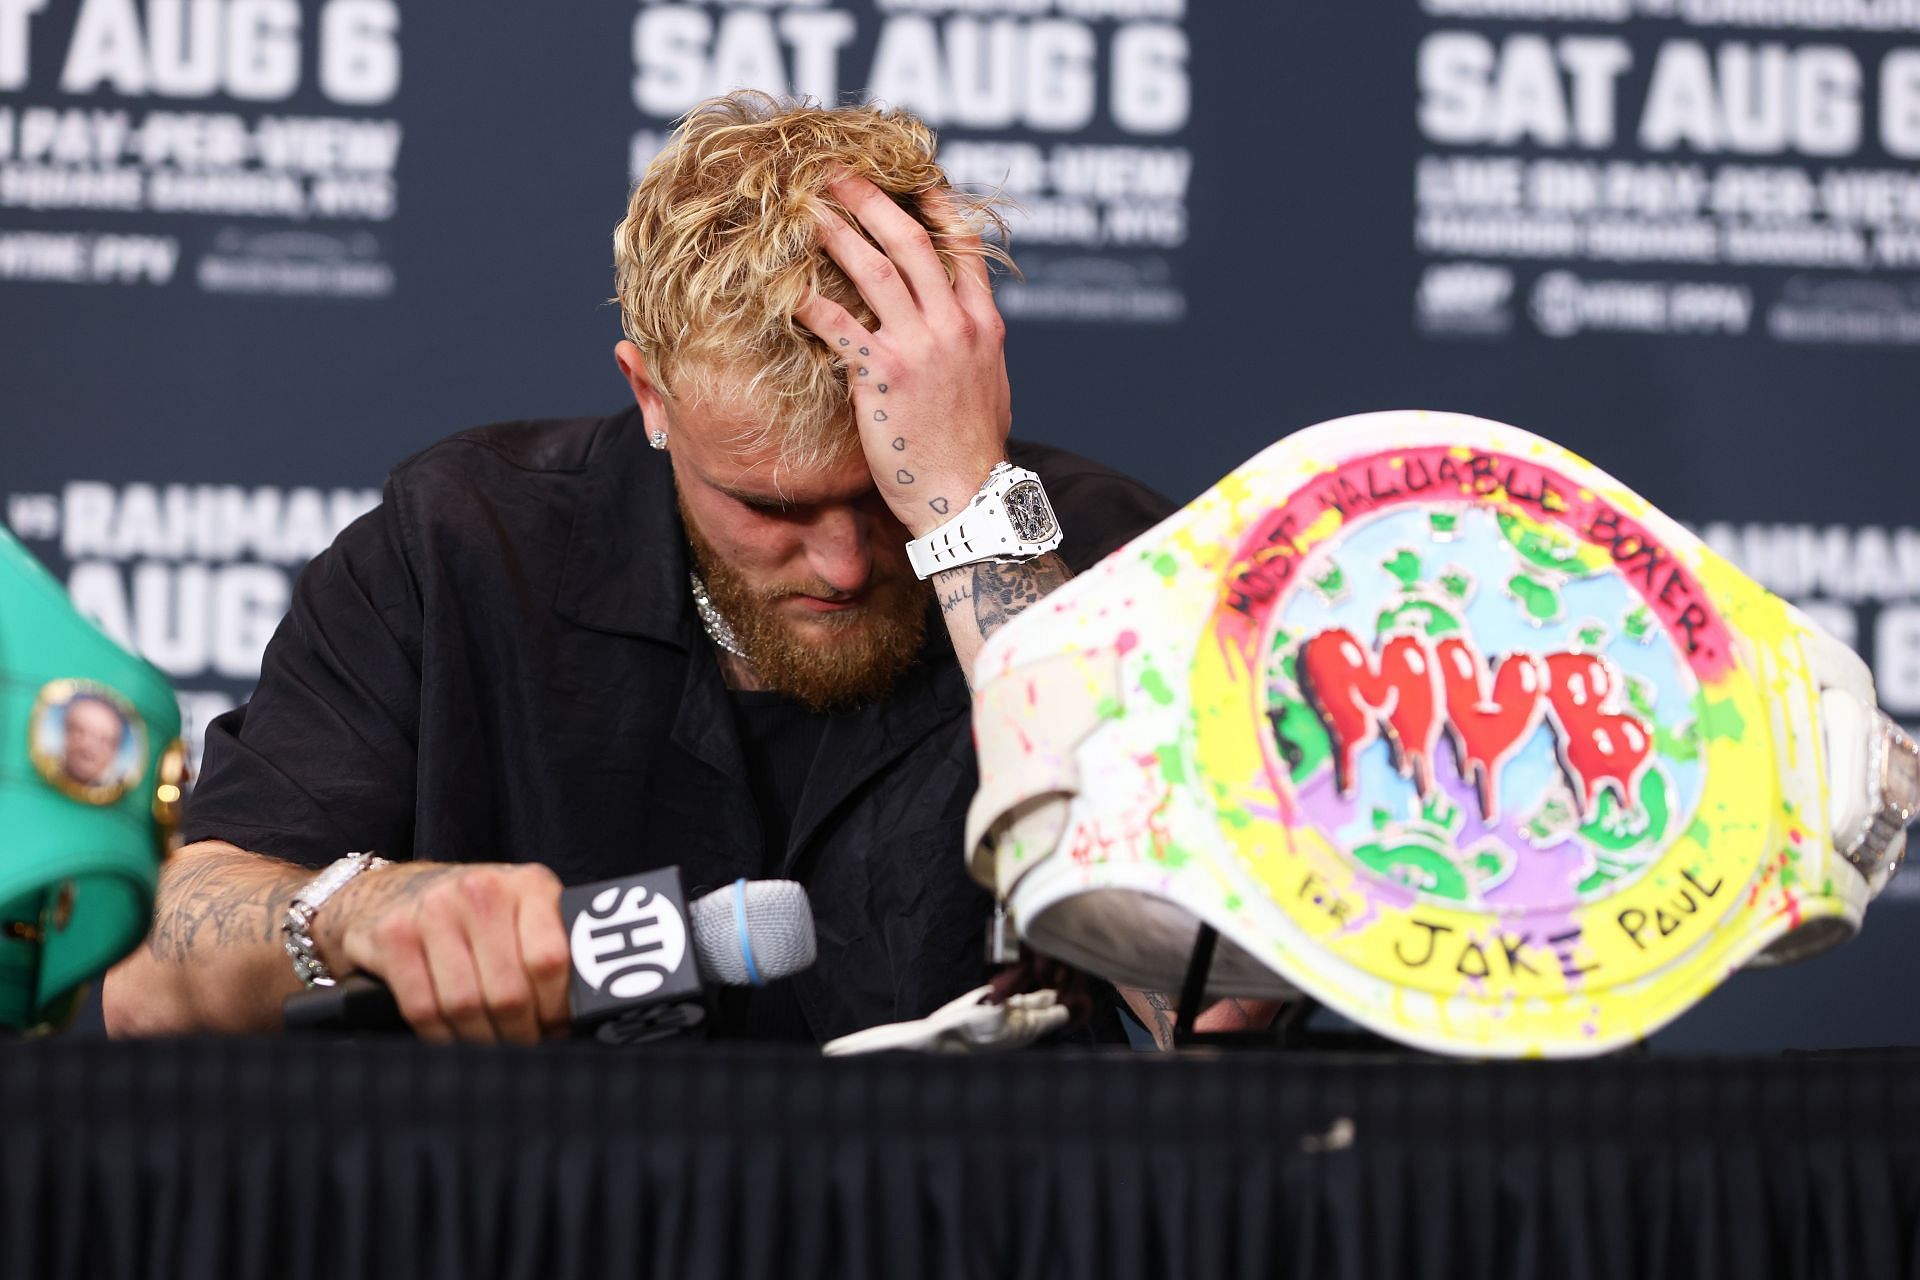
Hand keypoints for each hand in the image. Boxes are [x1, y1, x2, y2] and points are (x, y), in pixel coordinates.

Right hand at [312, 861, 570, 1044]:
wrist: (394, 891)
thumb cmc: (477, 914)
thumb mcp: (526, 914)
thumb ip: (556, 950)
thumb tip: (587, 1014)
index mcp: (530, 884)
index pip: (550, 961)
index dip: (556, 1009)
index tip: (558, 1031)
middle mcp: (481, 890)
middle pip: (508, 992)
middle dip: (521, 1034)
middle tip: (527, 1048)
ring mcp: (433, 910)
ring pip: (466, 1006)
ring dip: (483, 1041)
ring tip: (496, 1048)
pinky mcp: (393, 936)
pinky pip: (423, 1009)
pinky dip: (443, 1037)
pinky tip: (457, 1039)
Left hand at [796, 175, 1010, 538]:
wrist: (968, 497)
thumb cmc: (973, 449)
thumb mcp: (989, 383)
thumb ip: (972, 344)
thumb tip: (960, 322)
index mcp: (982, 323)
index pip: (962, 246)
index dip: (935, 205)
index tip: (912, 177)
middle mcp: (953, 325)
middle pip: (910, 241)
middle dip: (872, 200)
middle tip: (838, 175)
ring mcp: (919, 347)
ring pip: (873, 269)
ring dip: (836, 232)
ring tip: (807, 210)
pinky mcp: (883, 376)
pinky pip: (838, 326)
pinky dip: (810, 302)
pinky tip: (785, 287)